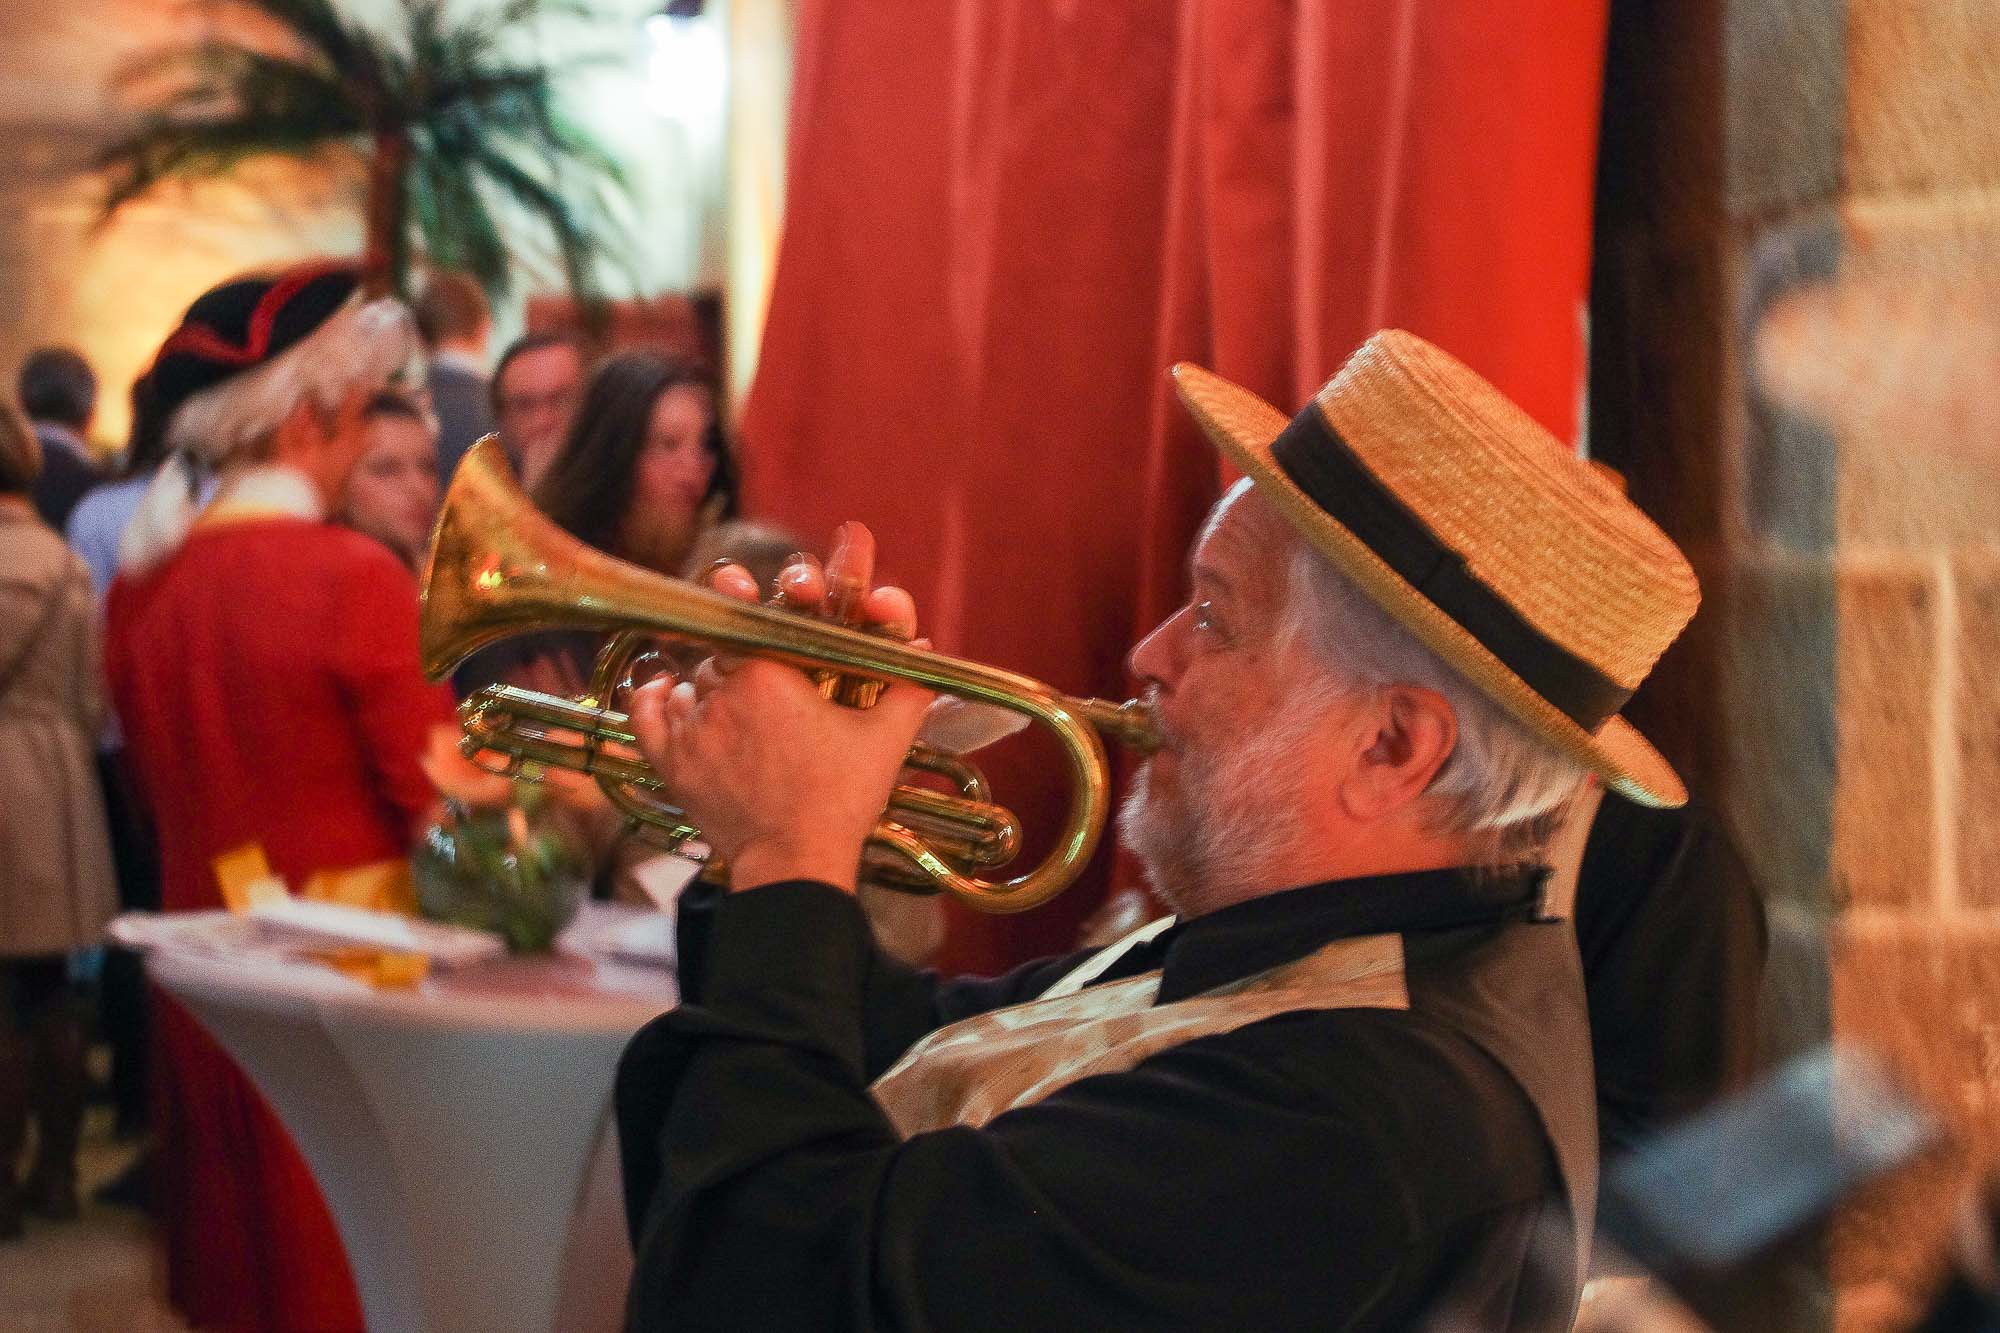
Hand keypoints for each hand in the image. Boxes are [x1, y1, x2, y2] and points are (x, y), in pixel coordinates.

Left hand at [628, 522, 931, 891]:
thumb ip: (907, 686)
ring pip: (691, 682)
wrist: (795, 862)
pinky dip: (653, 698)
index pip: (753, 625)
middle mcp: (723, 691)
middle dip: (742, 661)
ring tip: (735, 705)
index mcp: (770, 673)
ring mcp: (692, 727)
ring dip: (708, 685)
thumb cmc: (841, 799)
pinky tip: (664, 689)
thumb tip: (923, 648)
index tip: (765, 624)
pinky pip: (646, 713)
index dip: (759, 622)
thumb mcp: (887, 740)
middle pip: (722, 654)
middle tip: (765, 684)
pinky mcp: (671, 761)